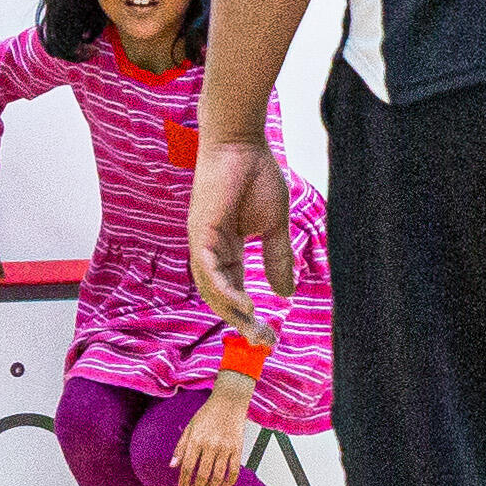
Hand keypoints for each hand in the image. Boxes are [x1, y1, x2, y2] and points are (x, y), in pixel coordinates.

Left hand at [171, 380, 254, 485]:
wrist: (229, 402)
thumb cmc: (207, 414)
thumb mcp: (190, 428)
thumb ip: (181, 447)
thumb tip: (173, 466)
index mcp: (196, 440)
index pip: (188, 467)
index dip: (184, 480)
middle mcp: (210, 445)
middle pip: (202, 474)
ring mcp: (225, 448)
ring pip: (218, 476)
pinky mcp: (238, 448)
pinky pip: (234, 470)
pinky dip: (229, 482)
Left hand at [186, 142, 290, 325]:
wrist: (243, 144)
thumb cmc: (257, 176)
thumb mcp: (274, 226)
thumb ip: (277, 258)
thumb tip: (285, 293)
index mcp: (225, 250)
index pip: (234, 290)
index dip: (250, 314)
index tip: (271, 335)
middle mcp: (210, 250)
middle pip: (220, 296)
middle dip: (241, 322)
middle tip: (264, 342)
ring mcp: (202, 242)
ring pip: (210, 288)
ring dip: (231, 311)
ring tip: (255, 328)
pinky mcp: (200, 231)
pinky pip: (207, 268)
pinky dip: (223, 289)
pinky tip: (243, 304)